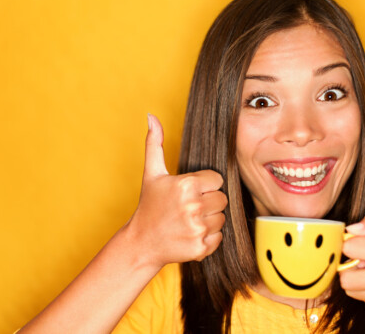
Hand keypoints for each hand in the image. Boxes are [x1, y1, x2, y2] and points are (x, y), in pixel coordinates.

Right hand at [126, 114, 226, 267]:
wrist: (142, 243)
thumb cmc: (149, 205)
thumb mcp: (152, 174)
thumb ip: (155, 144)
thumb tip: (151, 116)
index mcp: (186, 185)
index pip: (217, 180)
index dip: (204, 185)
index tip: (189, 192)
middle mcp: (193, 206)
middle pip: (222, 198)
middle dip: (208, 202)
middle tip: (189, 207)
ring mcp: (197, 228)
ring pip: (222, 218)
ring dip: (209, 219)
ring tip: (189, 220)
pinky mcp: (201, 248)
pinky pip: (219, 237)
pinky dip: (208, 237)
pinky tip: (191, 234)